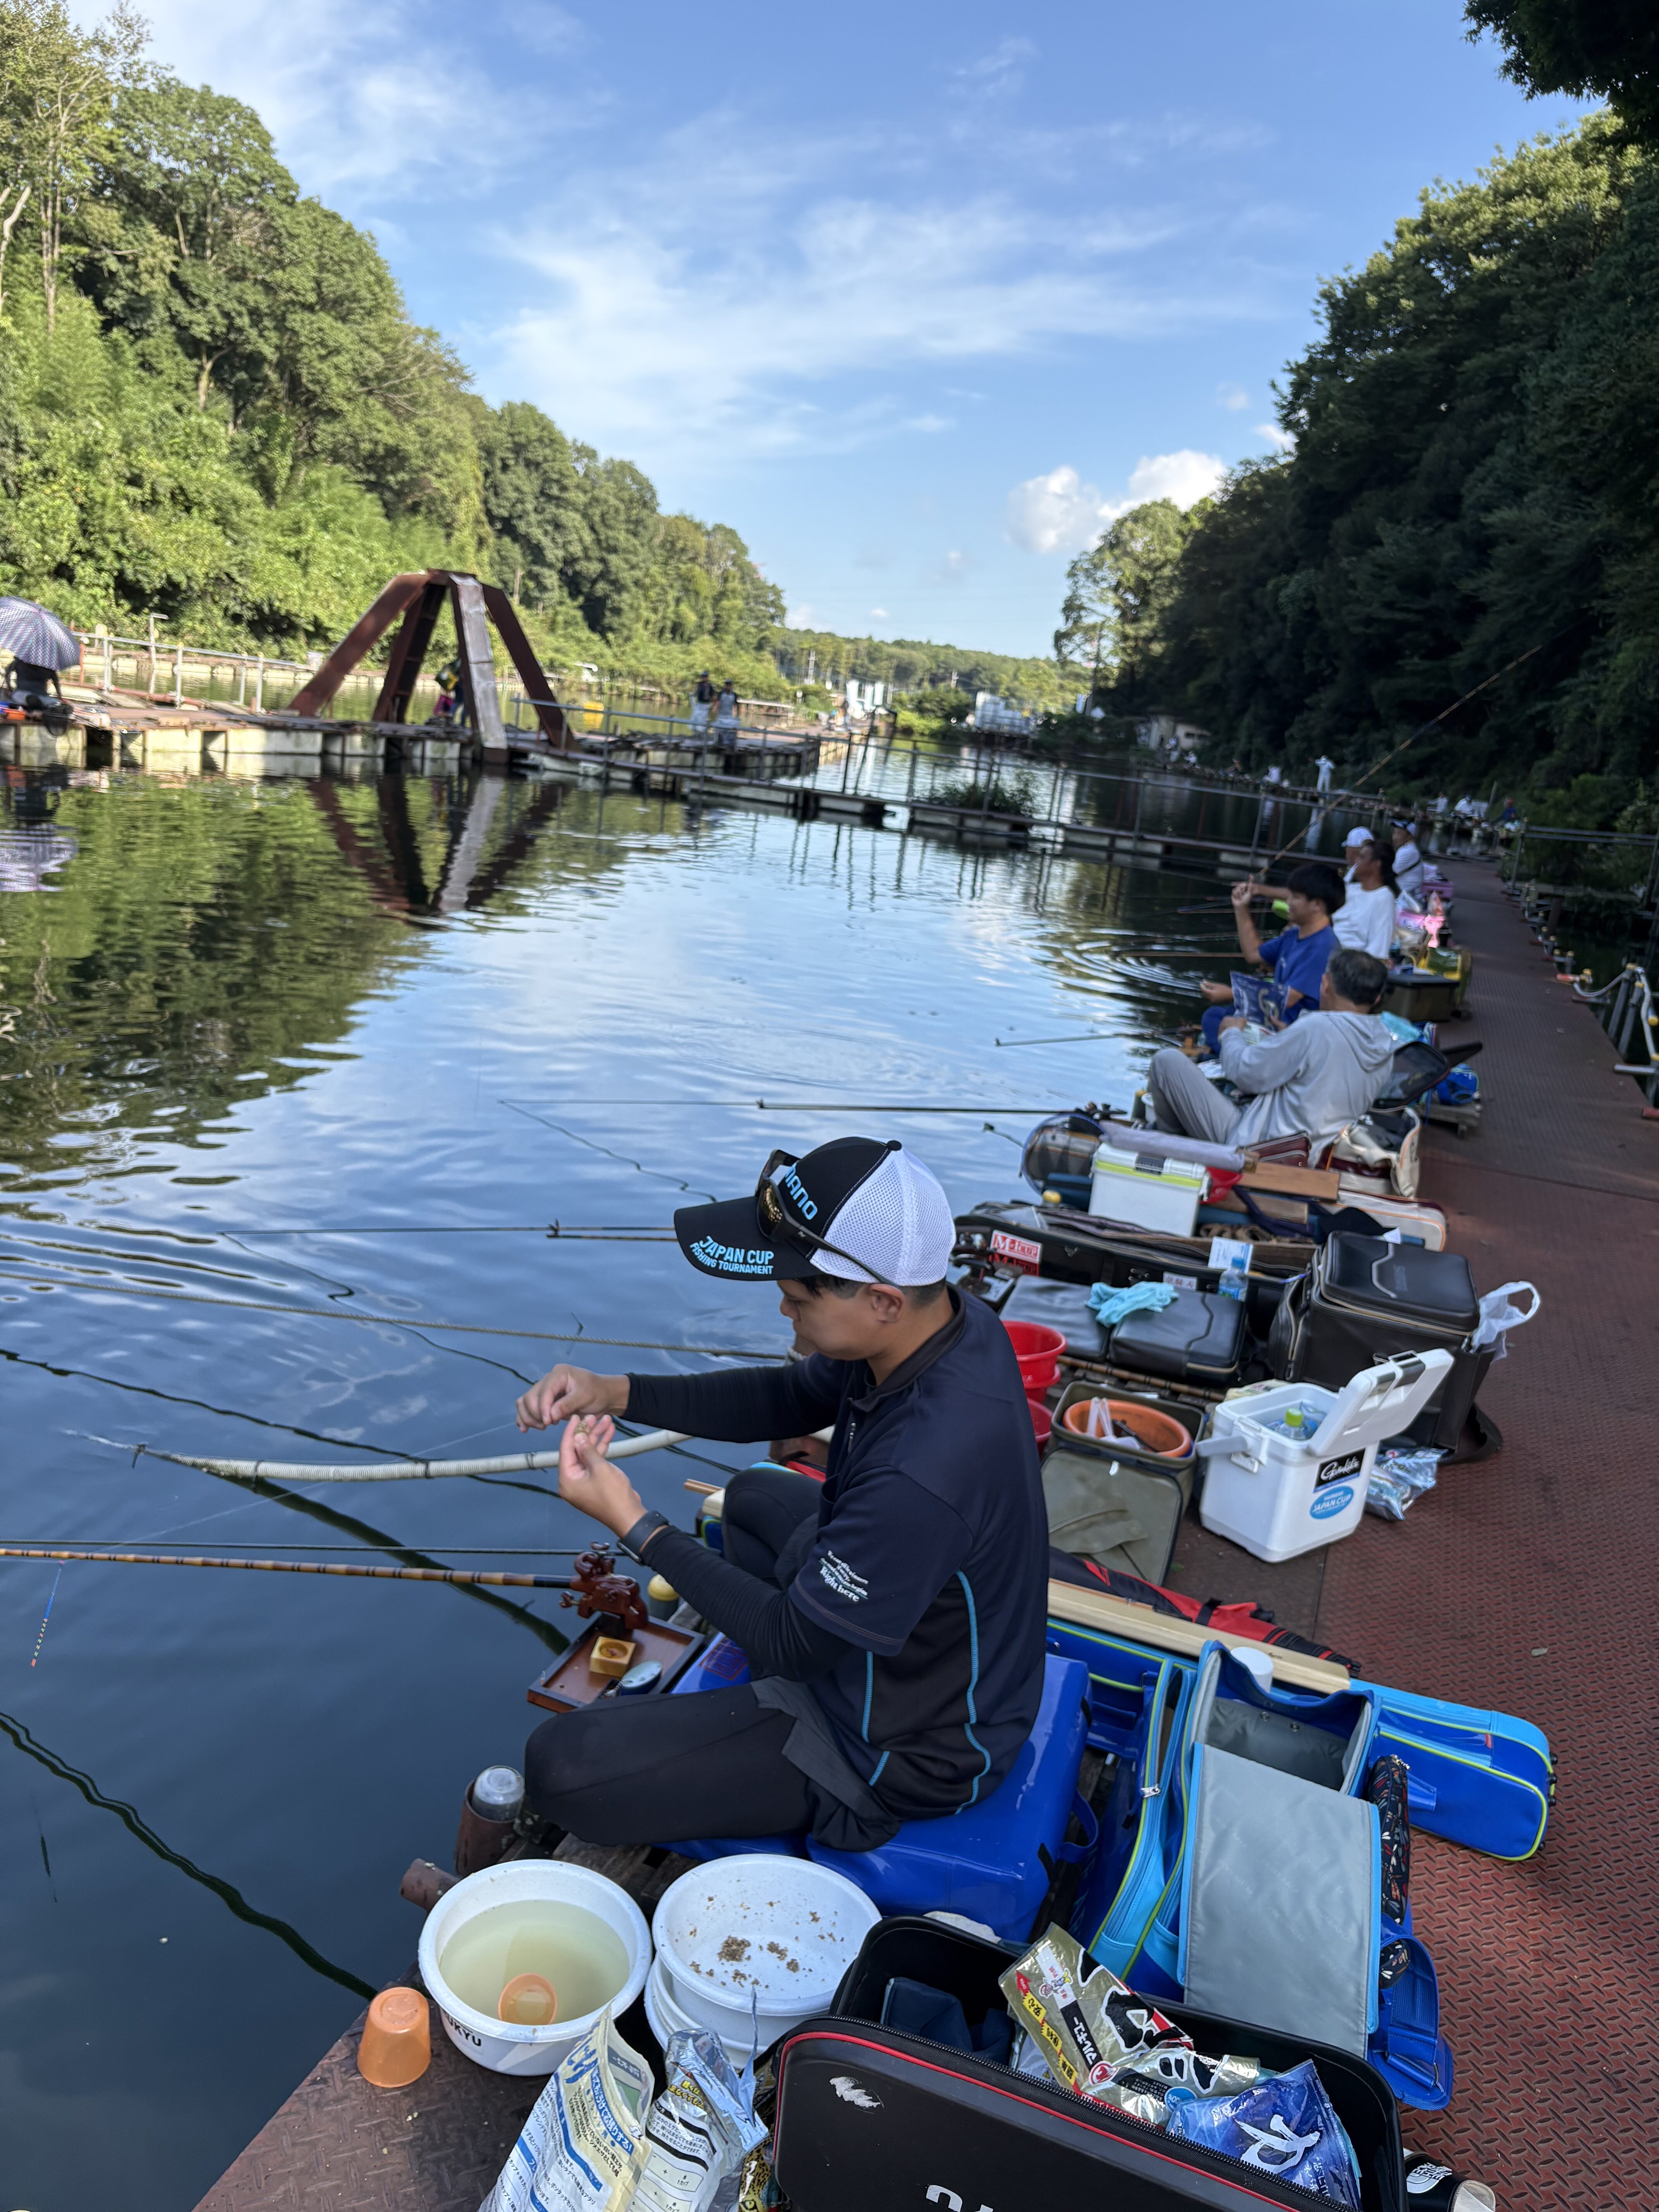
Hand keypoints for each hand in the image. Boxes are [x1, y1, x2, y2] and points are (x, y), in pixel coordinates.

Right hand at [515, 1364, 627, 1431]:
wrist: (603, 1395)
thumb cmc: (597, 1393)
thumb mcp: (585, 1397)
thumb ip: (567, 1405)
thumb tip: (549, 1415)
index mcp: (559, 1374)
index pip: (544, 1391)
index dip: (543, 1408)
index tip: (547, 1422)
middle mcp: (549, 1379)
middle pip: (531, 1397)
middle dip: (536, 1413)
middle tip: (547, 1425)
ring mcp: (545, 1389)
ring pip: (525, 1402)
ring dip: (529, 1417)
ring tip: (541, 1427)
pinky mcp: (544, 1400)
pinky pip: (527, 1406)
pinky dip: (525, 1417)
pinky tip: (525, 1428)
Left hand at [558, 1414, 646, 1537]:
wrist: (629, 1515)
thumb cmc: (613, 1497)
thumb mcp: (599, 1468)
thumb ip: (587, 1450)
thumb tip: (578, 1437)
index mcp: (567, 1480)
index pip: (565, 1450)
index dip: (571, 1432)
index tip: (576, 1418)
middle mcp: (572, 1481)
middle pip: (576, 1451)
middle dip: (587, 1433)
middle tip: (594, 1417)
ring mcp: (584, 1482)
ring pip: (587, 1454)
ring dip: (596, 1438)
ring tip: (606, 1422)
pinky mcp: (595, 1482)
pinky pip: (595, 1462)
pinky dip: (601, 1449)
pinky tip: (609, 1435)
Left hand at [1200, 980, 1233, 1003]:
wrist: (1231, 996)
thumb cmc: (1225, 989)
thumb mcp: (1217, 985)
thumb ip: (1209, 984)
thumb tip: (1203, 981)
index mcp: (1211, 994)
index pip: (1203, 990)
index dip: (1201, 986)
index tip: (1201, 983)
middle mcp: (1211, 999)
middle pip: (1204, 994)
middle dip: (1204, 989)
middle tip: (1205, 985)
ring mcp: (1212, 1001)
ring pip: (1206, 996)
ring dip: (1206, 992)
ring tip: (1210, 988)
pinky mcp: (1214, 1002)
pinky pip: (1210, 998)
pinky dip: (1210, 995)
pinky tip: (1213, 991)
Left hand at [1217, 1014, 1246, 1034]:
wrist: (1231, 1036)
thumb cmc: (1236, 1026)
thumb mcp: (1242, 1020)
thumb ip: (1243, 1019)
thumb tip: (1244, 1020)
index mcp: (1225, 1018)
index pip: (1231, 1019)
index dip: (1235, 1021)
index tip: (1239, 1025)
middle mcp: (1221, 1023)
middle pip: (1227, 1024)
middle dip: (1232, 1026)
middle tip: (1237, 1030)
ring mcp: (1219, 1030)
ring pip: (1226, 1030)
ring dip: (1229, 1032)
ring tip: (1235, 1035)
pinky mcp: (1219, 1037)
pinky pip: (1225, 1036)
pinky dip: (1228, 1036)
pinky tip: (1232, 1038)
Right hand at [1230, 879, 1254, 910]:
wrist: (1241, 905)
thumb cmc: (1246, 901)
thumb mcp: (1249, 894)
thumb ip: (1250, 887)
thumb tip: (1251, 882)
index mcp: (1247, 888)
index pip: (1248, 882)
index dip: (1250, 879)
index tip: (1251, 875)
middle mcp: (1243, 888)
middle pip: (1241, 885)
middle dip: (1242, 890)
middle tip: (1243, 895)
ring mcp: (1238, 890)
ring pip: (1237, 888)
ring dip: (1239, 894)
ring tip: (1240, 897)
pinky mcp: (1234, 892)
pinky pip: (1234, 890)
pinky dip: (1235, 895)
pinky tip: (1237, 898)